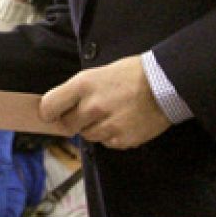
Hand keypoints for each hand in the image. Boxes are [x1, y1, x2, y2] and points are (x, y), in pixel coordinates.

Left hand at [39, 54, 170, 149]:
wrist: (166, 84)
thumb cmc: (132, 74)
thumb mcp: (99, 73)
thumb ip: (78, 91)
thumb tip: (60, 108)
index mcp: (83, 85)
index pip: (50, 106)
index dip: (49, 112)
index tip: (51, 114)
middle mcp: (92, 107)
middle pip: (67, 125)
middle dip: (74, 120)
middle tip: (89, 112)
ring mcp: (107, 125)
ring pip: (87, 136)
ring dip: (94, 128)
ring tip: (112, 114)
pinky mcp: (122, 140)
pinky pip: (107, 143)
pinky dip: (112, 136)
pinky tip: (124, 122)